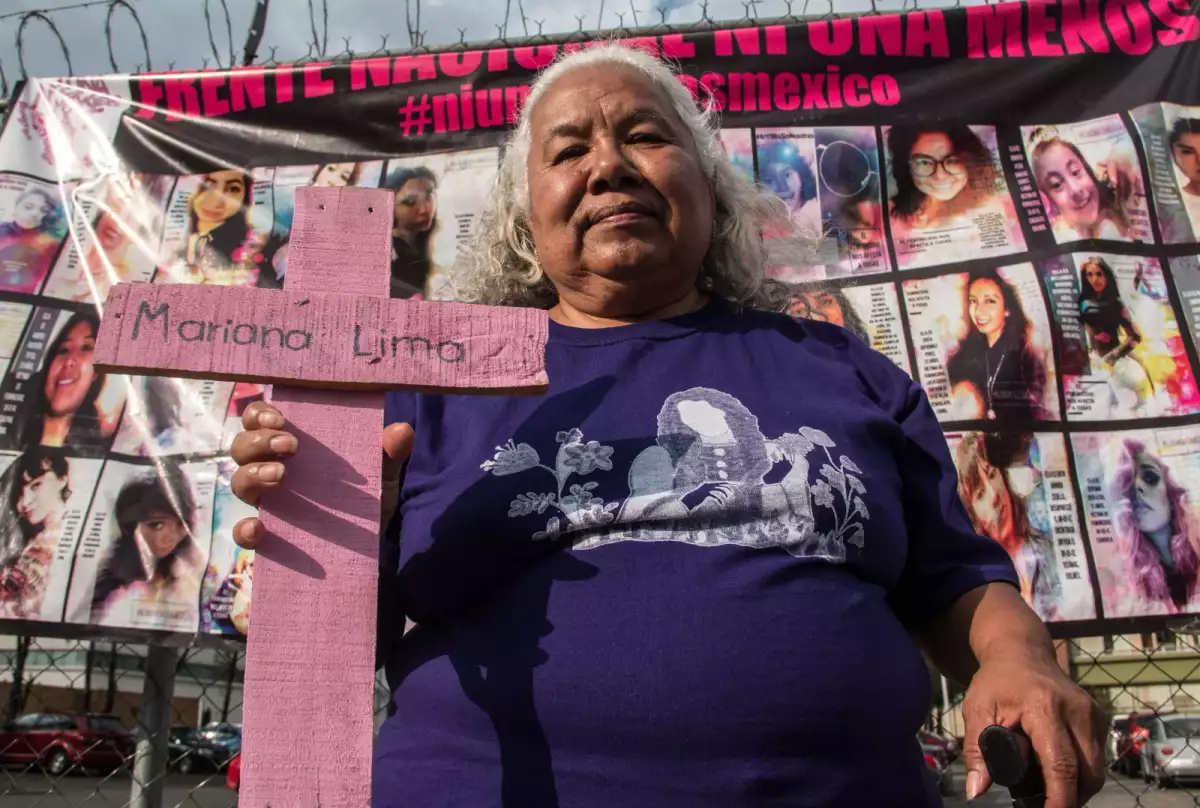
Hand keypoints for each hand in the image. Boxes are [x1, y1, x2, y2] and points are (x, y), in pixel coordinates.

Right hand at [228, 401, 414, 548]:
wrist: (374, 541)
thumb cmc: (366, 493)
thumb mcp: (382, 471)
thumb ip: (390, 451)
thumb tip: (402, 430)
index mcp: (288, 445)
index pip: (258, 420)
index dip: (260, 414)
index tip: (281, 418)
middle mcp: (269, 468)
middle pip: (243, 447)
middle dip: (260, 441)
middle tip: (292, 446)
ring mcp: (266, 502)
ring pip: (239, 482)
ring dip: (253, 474)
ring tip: (281, 476)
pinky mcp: (269, 535)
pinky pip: (242, 532)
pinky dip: (245, 530)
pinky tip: (259, 529)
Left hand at [961, 649, 1104, 806]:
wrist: (1020, 652)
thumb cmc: (996, 682)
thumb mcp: (977, 711)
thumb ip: (976, 752)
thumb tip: (977, 791)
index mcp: (1044, 708)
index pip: (1061, 765)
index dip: (1059, 800)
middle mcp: (1076, 710)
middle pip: (1087, 774)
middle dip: (1070, 798)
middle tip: (1043, 804)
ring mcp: (1092, 714)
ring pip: (1096, 770)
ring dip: (1077, 787)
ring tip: (1048, 787)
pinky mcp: (1099, 717)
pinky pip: (1096, 757)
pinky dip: (1081, 771)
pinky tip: (1058, 769)